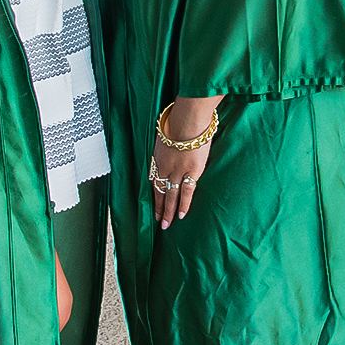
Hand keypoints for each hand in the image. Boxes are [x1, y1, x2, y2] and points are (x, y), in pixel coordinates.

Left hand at [151, 97, 219, 228]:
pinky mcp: (192, 172)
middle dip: (158, 208)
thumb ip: (166, 145)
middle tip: (158, 221)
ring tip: (167, 224)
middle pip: (159, 191)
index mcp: (157, 159)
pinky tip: (181, 215)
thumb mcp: (165, 134)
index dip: (154, 194)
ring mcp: (177, 172)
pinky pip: (186, 192)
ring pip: (171, 196)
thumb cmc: (177, 121)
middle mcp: (164, 168)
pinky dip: (184, 204)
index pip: (153, 181)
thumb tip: (168, 146)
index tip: (153, 205)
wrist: (187, 120)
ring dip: (168, 211)